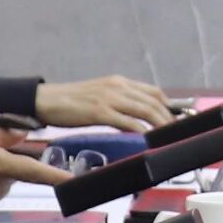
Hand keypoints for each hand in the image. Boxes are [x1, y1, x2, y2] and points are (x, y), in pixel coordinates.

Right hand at [34, 76, 174, 131]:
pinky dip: (141, 131)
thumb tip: (137, 119)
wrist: (45, 100)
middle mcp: (117, 86)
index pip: (153, 91)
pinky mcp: (99, 111)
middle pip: (153, 101)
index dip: (169, 106)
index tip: (177, 120)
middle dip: (168, 118)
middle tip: (176, 134)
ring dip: (159, 125)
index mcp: (118, 82)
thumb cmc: (70, 102)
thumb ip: (118, 103)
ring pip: (144, 110)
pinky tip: (147, 140)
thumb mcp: (99, 96)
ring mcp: (108, 98)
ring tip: (167, 138)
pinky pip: (127, 121)